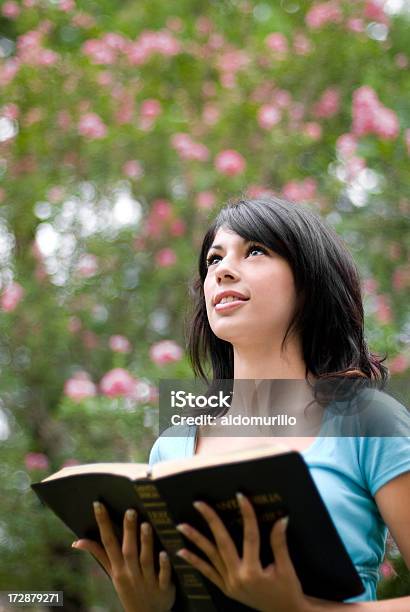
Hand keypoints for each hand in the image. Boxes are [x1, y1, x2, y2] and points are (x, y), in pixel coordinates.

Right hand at [71, 501, 175, 611]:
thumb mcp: (113, 574)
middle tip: (130, 510)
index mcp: (117, 569)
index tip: (98, 504)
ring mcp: (147, 581)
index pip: (107, 543)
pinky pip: (163, 576)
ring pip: (145, 560)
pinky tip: (165, 553)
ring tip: (145, 525)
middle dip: (128, 531)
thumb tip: (77, 541)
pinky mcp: (163, 589)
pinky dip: (163, 566)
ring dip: (145, 543)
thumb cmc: (129, 588)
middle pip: (128, 550)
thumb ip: (99, 555)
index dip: (103, 523)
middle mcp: (130, 573)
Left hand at [174, 493, 308, 611]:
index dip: (247, 514)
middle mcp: (237, 577)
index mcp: (253, 571)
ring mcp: (229, 584)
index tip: (240, 496)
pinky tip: (181, 552)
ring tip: (181, 525)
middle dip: (210, 520)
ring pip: (210, 557)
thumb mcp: (286, 568)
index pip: (250, 536)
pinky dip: (195, 562)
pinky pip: (208, 573)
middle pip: (222, 542)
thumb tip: (282, 519)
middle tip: (198, 503)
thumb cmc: (288, 590)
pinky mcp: (226, 588)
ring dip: (195, 540)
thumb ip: (279, 543)